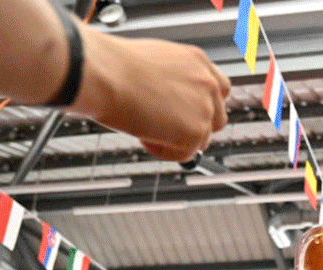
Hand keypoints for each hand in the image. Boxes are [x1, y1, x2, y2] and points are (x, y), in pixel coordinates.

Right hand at [74, 28, 229, 160]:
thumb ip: (173, 81)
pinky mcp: (195, 132)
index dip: (203, 105)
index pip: (219, 89)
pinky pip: (185, 155)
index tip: (189, 114)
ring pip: (202, 139)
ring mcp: (204, 108)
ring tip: (148, 129)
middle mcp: (206, 82)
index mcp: (196, 60)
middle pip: (217, 118)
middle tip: (167, 128)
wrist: (103, 73)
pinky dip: (164, 151)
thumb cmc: (114, 65)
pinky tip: (144, 135)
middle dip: (194, 127)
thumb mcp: (154, 63)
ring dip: (177, 140)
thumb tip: (172, 102)